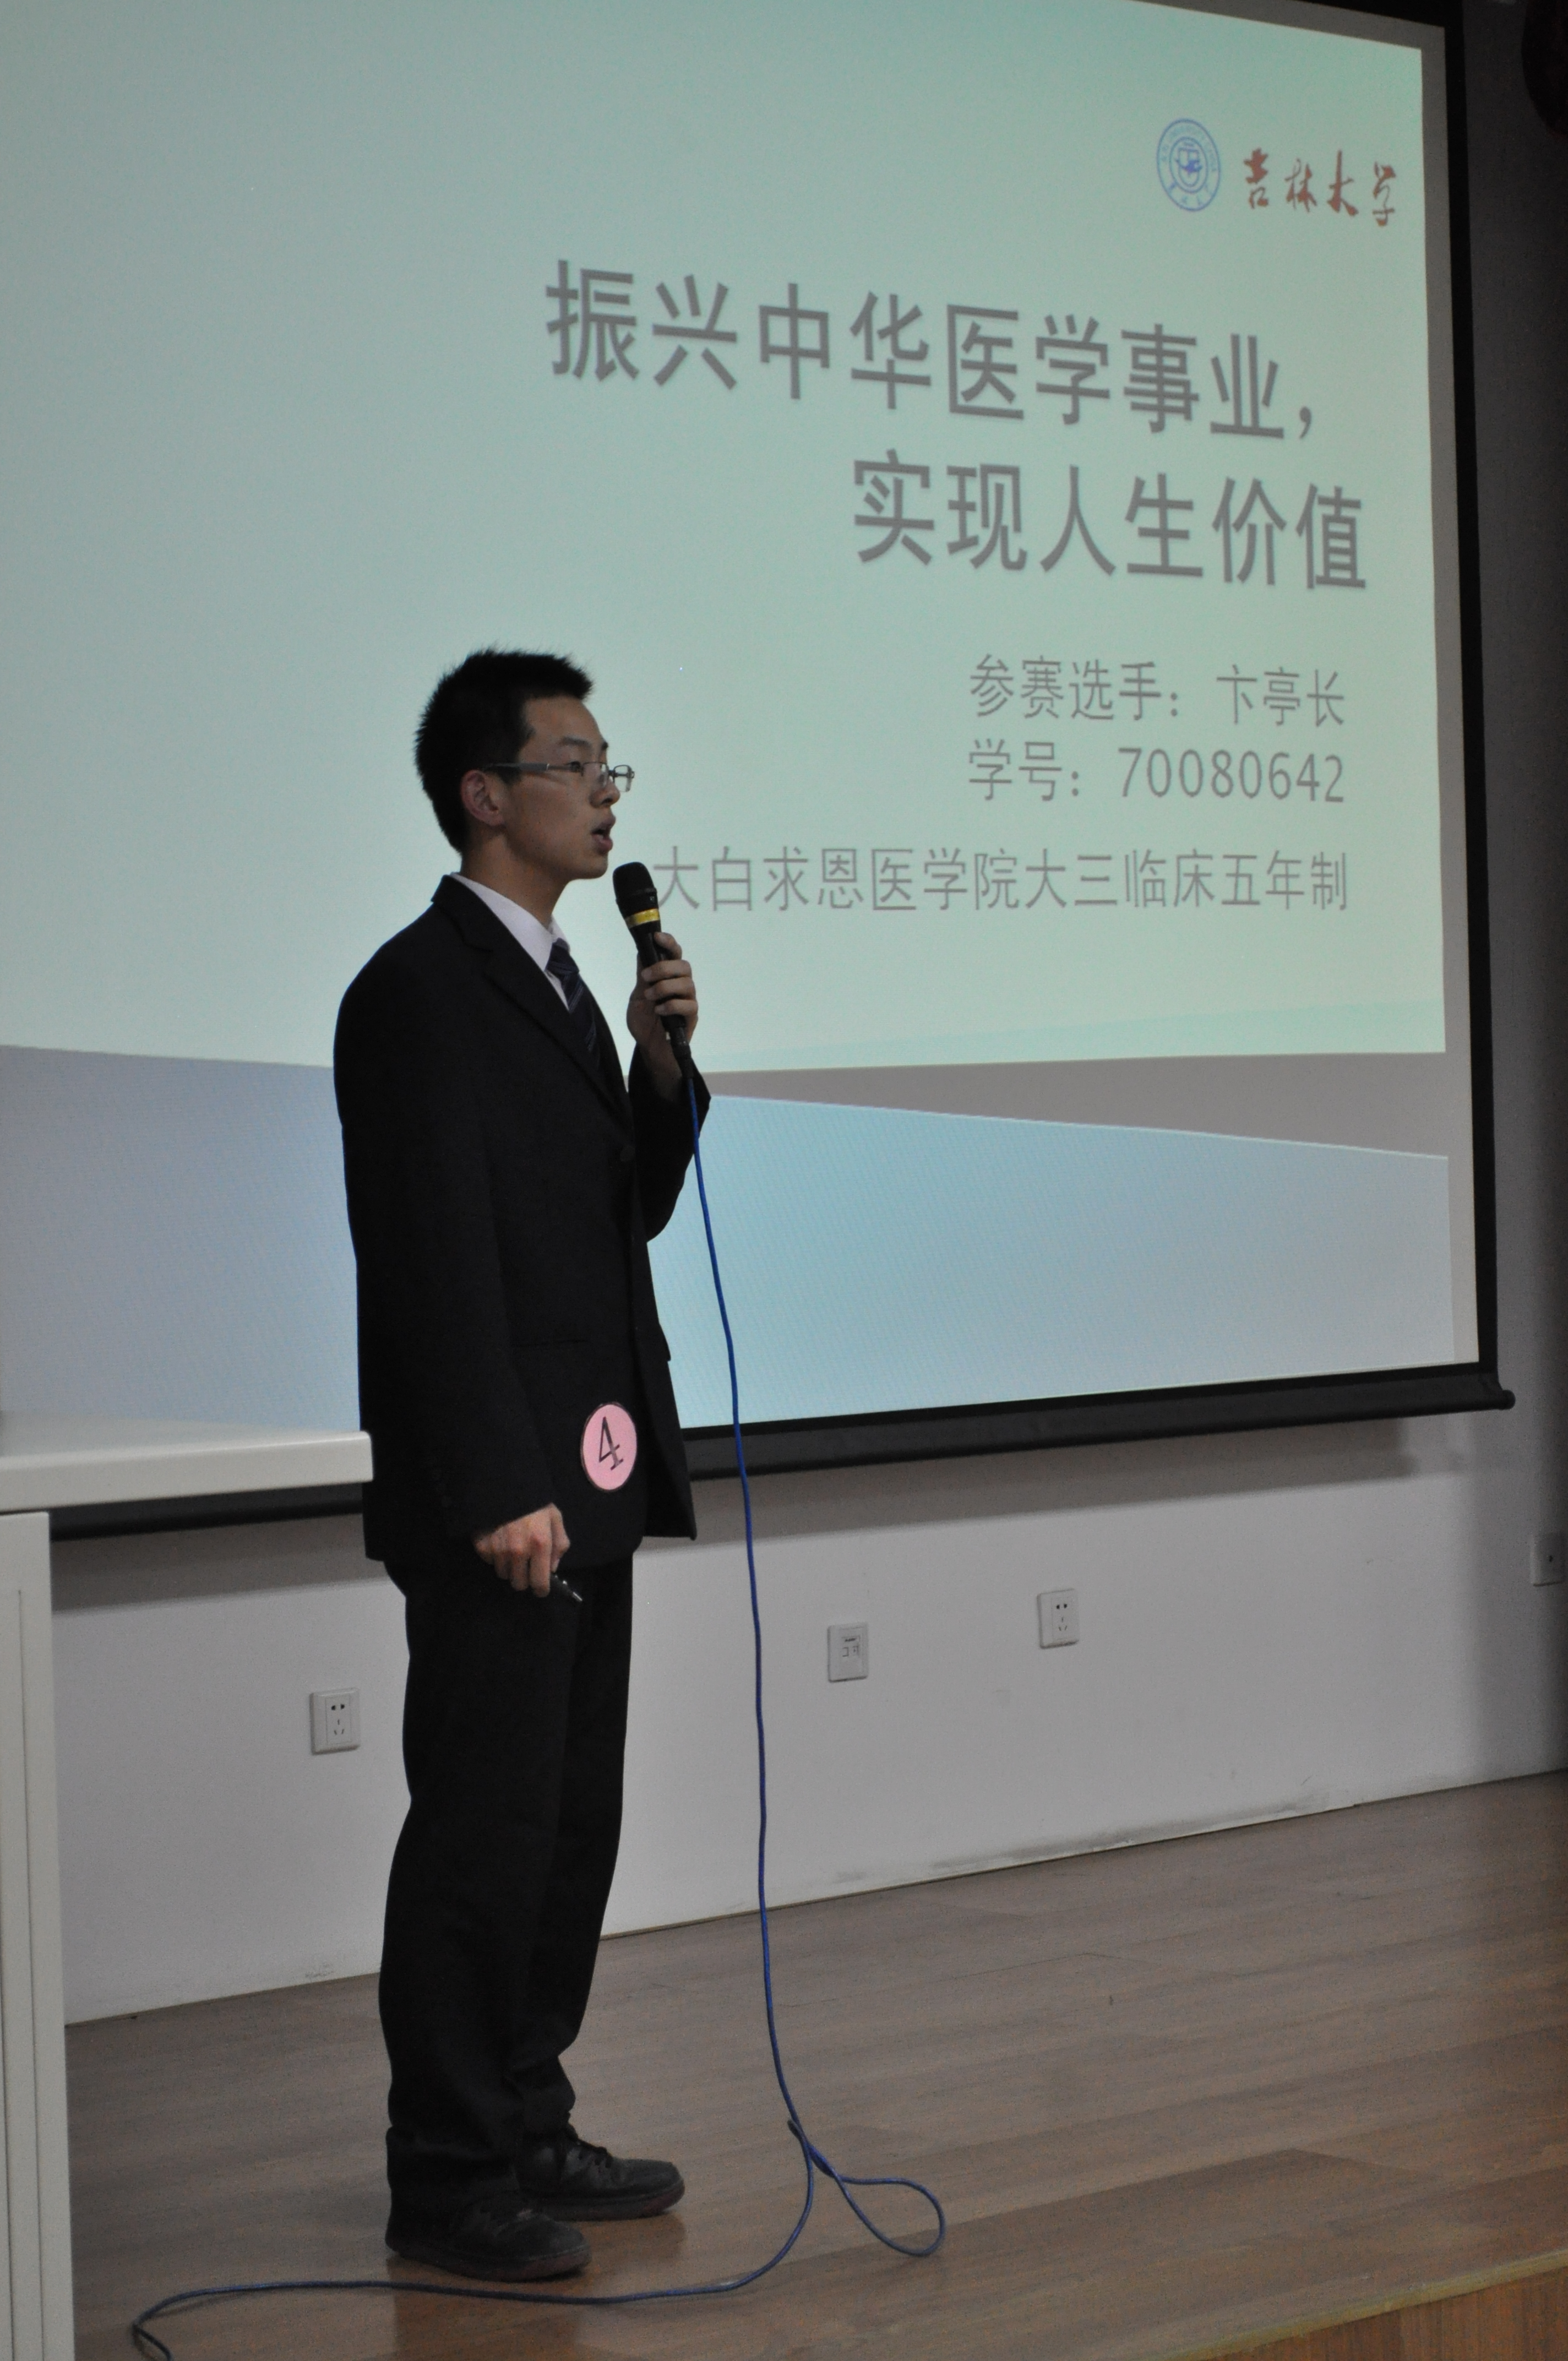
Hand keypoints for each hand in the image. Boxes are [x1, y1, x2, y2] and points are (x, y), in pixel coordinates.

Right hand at [473, 1506, 569, 1597]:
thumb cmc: (535, 1501)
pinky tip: (498, 1540)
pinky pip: (489, 1562)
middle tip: (525, 1565)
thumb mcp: (555, 1517)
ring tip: (511, 1548)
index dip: (541, 1589)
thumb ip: (559, 1544)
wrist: (504, 1483)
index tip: (540, 1588)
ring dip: (508, 1567)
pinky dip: (494, 1556)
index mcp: (540, 1544)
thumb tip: (552, 1568)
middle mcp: (518, 1551)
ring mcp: (498, 1550)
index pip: (539, 1582)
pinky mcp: (482, 1546)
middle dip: (524, 1578)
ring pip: (503, 1574)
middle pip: (519, 1584)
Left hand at [626, 932, 698, 1099]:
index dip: (669, 942)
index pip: (674, 953)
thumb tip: (642, 950)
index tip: (656, 937)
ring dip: (665, 987)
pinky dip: (672, 1005)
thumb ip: (642, 975)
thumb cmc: (644, 1020)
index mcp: (669, 976)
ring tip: (650, 997)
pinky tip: (659, 1011)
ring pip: (687, 983)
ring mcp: (688, 1000)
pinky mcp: (691, 1016)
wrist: (648, 1046)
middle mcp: (681, 985)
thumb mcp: (637, 995)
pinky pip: (689, 1005)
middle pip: (684, 965)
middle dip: (664, 968)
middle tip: (645, 978)